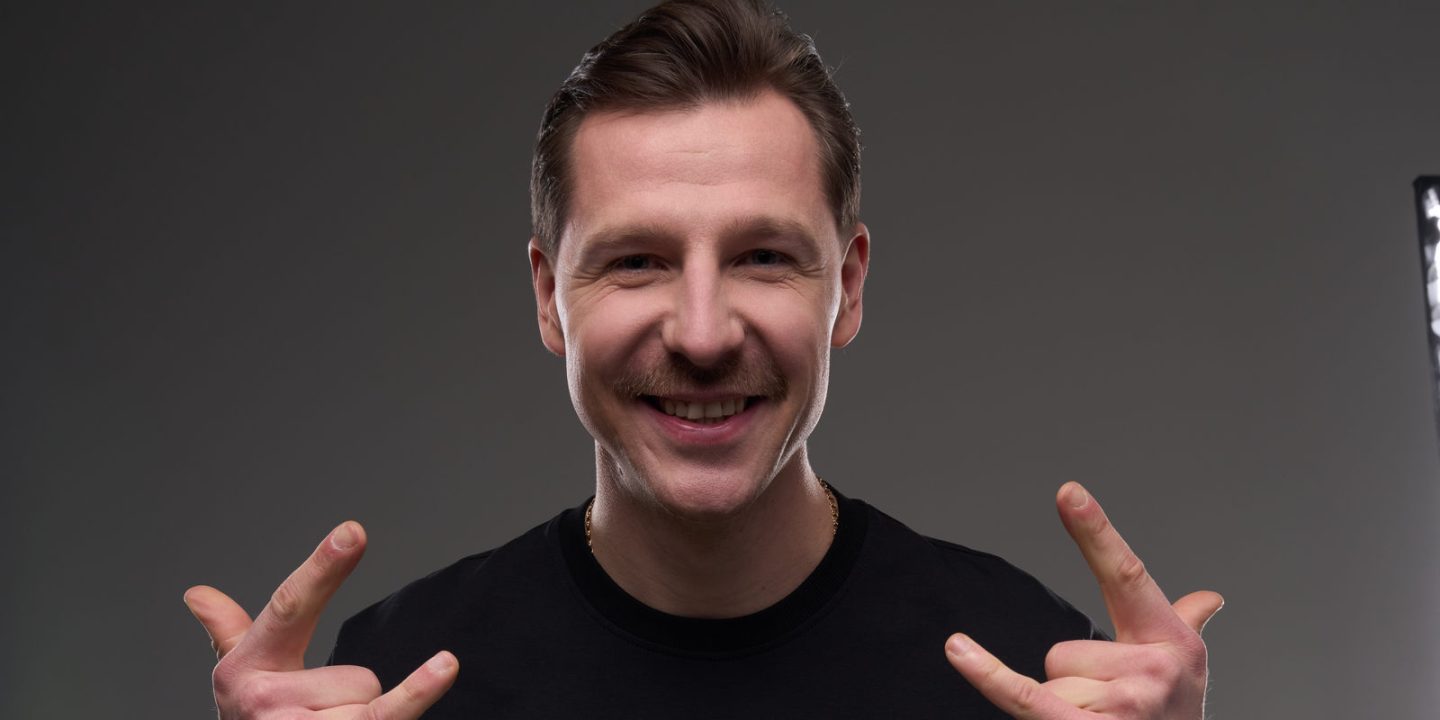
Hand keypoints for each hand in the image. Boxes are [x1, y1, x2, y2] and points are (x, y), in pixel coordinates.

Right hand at [184, 522, 458, 718]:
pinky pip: (388, 716)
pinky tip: (444, 667)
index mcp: (244, 669)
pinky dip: (417, 694)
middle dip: (352, 697)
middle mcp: (262, 702)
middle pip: (358, 676)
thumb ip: (228, 631)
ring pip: (372, 701)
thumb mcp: (241, 678)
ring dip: (363, 719)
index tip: (353, 530)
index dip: (322, 569)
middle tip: (318, 718)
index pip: (290, 607)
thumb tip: (197, 594)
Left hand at [945, 482, 1221, 718]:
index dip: (1096, 533)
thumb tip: (1210, 597)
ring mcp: (1127, 704)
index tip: (1067, 492)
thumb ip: (1186, 623)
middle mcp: (1156, 670)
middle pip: (1063, 652)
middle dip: (1074, 684)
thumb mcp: (1186, 671)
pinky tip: (957, 649)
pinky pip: (1024, 696)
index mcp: (1173, 641)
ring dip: (1064, 712)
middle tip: (1110, 713)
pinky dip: (990, 676)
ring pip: (1050, 681)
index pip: (1126, 576)